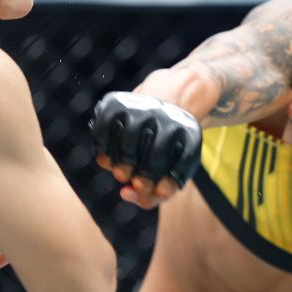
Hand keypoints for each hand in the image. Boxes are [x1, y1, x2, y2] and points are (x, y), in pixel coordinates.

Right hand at [90, 91, 201, 208]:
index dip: (170, 183)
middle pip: (155, 157)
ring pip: (128, 141)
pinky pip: (104, 130)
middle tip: (137, 183)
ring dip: (121, 166)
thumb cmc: (165, 146)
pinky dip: (102, 150)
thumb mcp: (170, 168)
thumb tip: (124, 193)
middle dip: (144, 179)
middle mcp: (166, 116)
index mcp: (189, 132)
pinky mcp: (115, 103)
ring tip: (122, 173)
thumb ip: (152, 195)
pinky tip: (107, 159)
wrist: (164, 96)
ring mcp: (140, 107)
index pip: (183, 162)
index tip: (160, 191)